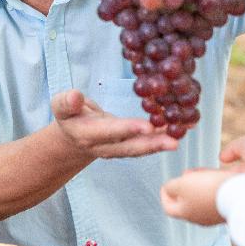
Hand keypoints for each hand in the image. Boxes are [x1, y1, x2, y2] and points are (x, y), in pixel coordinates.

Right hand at [52, 89, 178, 157]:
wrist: (73, 136)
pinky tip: (182, 126)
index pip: (111, 132)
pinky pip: (147, 142)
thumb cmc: (69, 115)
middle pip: (131, 147)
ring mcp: (119, 149)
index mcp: (88, 135)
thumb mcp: (61, 105)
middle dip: (153, 144)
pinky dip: (164, 135)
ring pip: (142, 147)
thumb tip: (75, 96)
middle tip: (174, 141)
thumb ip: (67, 102)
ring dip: (163, 142)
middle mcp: (106, 147)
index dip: (128, 129)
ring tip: (184, 133)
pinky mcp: (130, 145)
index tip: (147, 126)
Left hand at [160, 168, 233, 225]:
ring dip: (198, 184)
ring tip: (201, 172)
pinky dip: (212, 186)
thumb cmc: (209, 190)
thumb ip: (171, 187)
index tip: (167, 184)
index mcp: (185, 213)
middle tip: (187, 174)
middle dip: (183, 186)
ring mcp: (213, 214)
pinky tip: (216, 177)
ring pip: (200, 198)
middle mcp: (199, 217)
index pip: (168, 208)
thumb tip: (168, 189)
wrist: (239, 194)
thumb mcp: (182, 184)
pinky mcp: (226, 208)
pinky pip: (214, 197)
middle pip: (185, 202)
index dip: (165, 194)